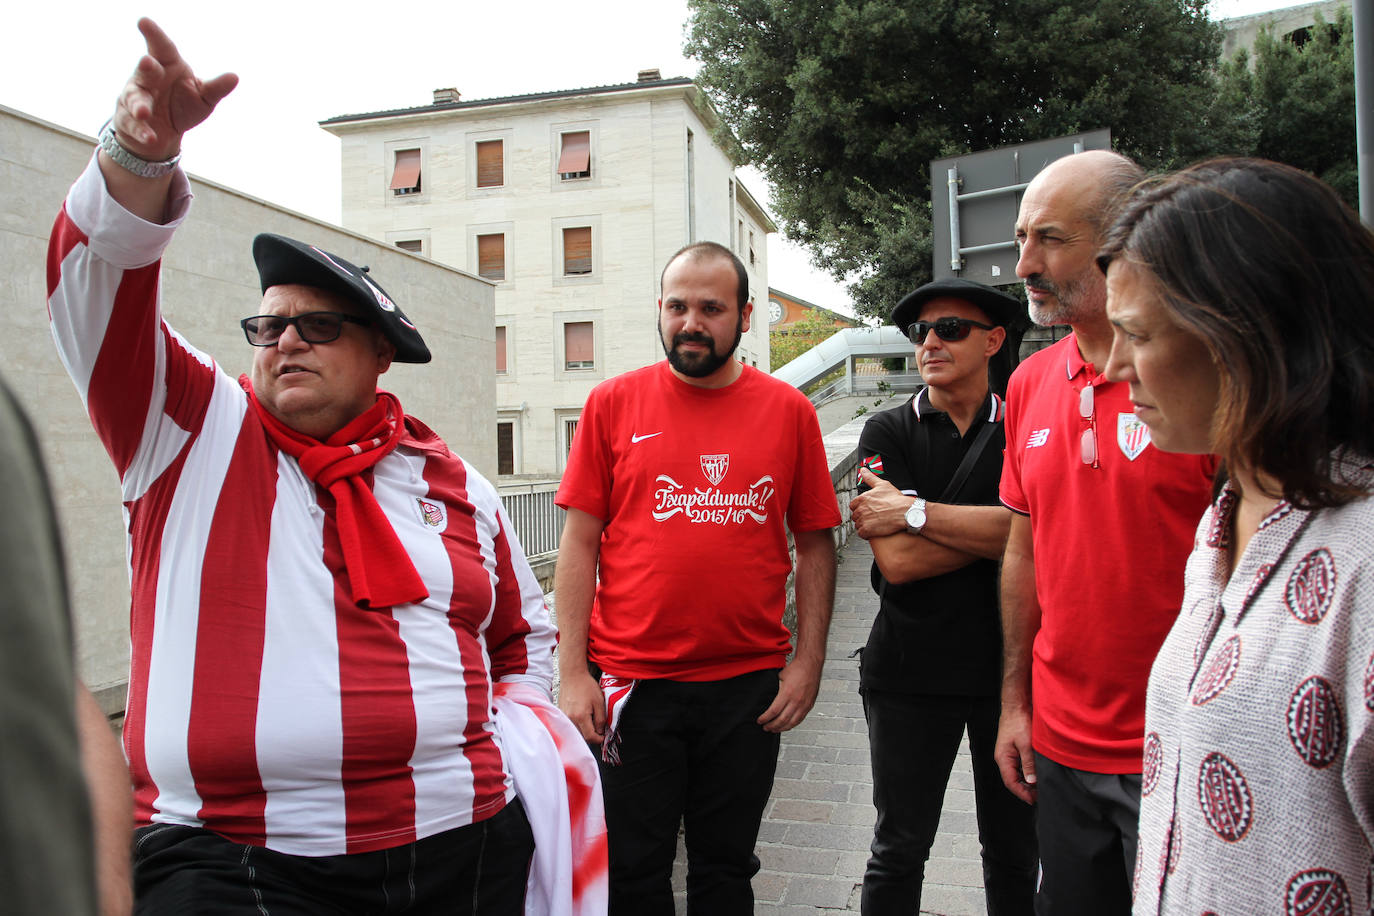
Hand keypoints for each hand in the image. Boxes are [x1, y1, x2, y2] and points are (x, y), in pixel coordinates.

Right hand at [113, 18, 237, 160]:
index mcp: (167, 66)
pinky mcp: (127, 119)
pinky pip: (133, 125)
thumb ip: (216, 88)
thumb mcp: (203, 98)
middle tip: (147, 62)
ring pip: (134, 98)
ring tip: (144, 112)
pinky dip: (142, 131)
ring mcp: (135, 98)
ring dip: (139, 104)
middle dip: (146, 67)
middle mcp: (147, 78)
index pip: (161, 47)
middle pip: (146, 70)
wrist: (163, 133)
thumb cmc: (183, 105)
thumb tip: (235, 77)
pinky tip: (151, 137)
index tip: (143, 21)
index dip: (153, 34)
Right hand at [557, 666, 606, 744]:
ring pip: (575, 732)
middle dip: (591, 736)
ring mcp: (564, 717)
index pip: (590, 737)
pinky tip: (582, 717)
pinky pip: (570, 725)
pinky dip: (577, 725)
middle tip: (598, 729)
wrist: (572, 676)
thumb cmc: (586, 686)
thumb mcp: (599, 702)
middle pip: (582, 737)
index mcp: (581, 716)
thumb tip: (600, 732)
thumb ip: (601, 720)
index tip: (603, 736)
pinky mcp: (561, 714)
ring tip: (590, 722)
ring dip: (584, 731)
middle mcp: (570, 719)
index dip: (599, 739)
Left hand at [757, 658, 820, 732]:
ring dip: (781, 728)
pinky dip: (792, 725)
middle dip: (772, 726)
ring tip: (774, 729)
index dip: (765, 718)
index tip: (760, 721)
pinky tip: (786, 726)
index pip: (773, 711)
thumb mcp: (780, 678)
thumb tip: (767, 696)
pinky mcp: (809, 705)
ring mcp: (804, 704)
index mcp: (787, 693)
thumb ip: (775, 689)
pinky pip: (800, 719)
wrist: (810, 665)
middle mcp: (796, 701)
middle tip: (765, 727)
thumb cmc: (797, 669)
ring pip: (791, 723)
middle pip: (782, 720)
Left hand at [849, 468, 913, 538]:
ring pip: (858, 525)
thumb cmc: (896, 499)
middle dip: (863, 517)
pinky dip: (866, 534)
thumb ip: (870, 478)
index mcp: (862, 498)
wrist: (906, 512)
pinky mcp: (867, 530)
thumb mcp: (883, 485)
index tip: (868, 510)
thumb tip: (863, 470)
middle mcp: (861, 509)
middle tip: (873, 517)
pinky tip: (874, 531)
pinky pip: (861, 534)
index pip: (853, 505)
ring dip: (864, 526)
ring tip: (875, 524)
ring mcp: (863, 520)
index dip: (860, 508)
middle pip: (855, 516)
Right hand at [994, 704, 1037, 803]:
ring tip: (1040, 787)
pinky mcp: (1015, 749)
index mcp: (1003, 758)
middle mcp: (1004, 757)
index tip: (1033, 800)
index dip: (1022, 793)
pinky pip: (1020, 766)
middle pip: (1013, 780)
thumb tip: (1031, 781)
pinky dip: (1028, 772)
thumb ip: (1028, 763)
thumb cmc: (1018, 721)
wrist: (1017, 705)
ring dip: (1028, 782)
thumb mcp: (1026, 744)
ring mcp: (1009, 753)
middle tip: (1039, 796)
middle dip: (1025, 790)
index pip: (1011, 782)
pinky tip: (1037, 774)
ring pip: (1017, 774)